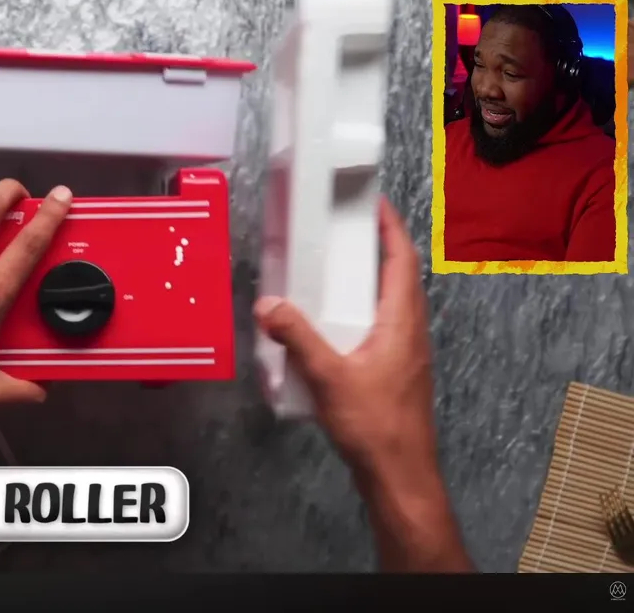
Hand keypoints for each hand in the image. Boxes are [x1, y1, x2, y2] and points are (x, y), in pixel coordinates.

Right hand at [254, 198, 437, 479]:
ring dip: (367, 282)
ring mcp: (405, 355)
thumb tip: (268, 303)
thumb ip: (297, 337)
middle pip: (398, 278)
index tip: (372, 202)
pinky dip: (358, 313)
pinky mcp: (394, 374)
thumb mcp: (328, 376)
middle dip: (375, 249)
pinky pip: (379, 328)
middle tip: (341, 231)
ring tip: (331, 272)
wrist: (400, 475)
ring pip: (390, 305)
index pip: (402, 261)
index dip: (390, 227)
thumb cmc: (375, 424)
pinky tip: (330, 326)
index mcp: (402, 322)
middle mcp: (410, 332)